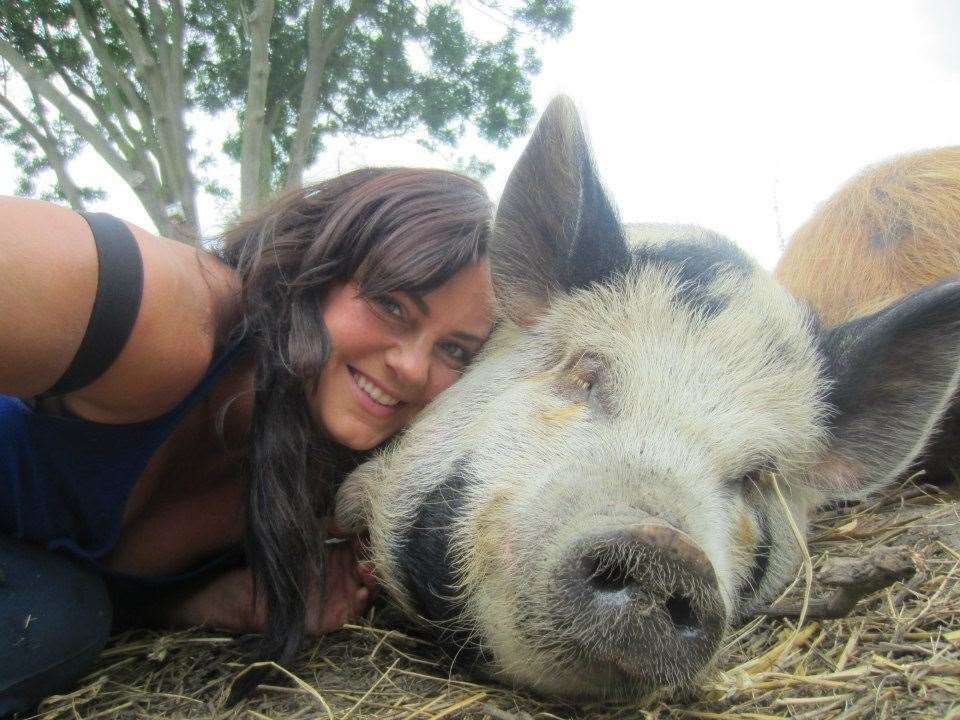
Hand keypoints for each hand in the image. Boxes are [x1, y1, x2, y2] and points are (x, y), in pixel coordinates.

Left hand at [156, 535, 376, 634]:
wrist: (244, 593)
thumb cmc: (272, 562)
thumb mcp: (302, 536)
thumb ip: (326, 523)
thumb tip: (349, 509)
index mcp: (339, 555)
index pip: (366, 546)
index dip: (373, 537)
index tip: (377, 525)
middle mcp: (342, 576)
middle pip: (373, 567)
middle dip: (379, 557)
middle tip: (377, 546)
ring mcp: (339, 597)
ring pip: (369, 589)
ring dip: (375, 578)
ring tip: (368, 565)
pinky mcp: (331, 618)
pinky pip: (355, 613)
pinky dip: (364, 600)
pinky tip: (362, 586)